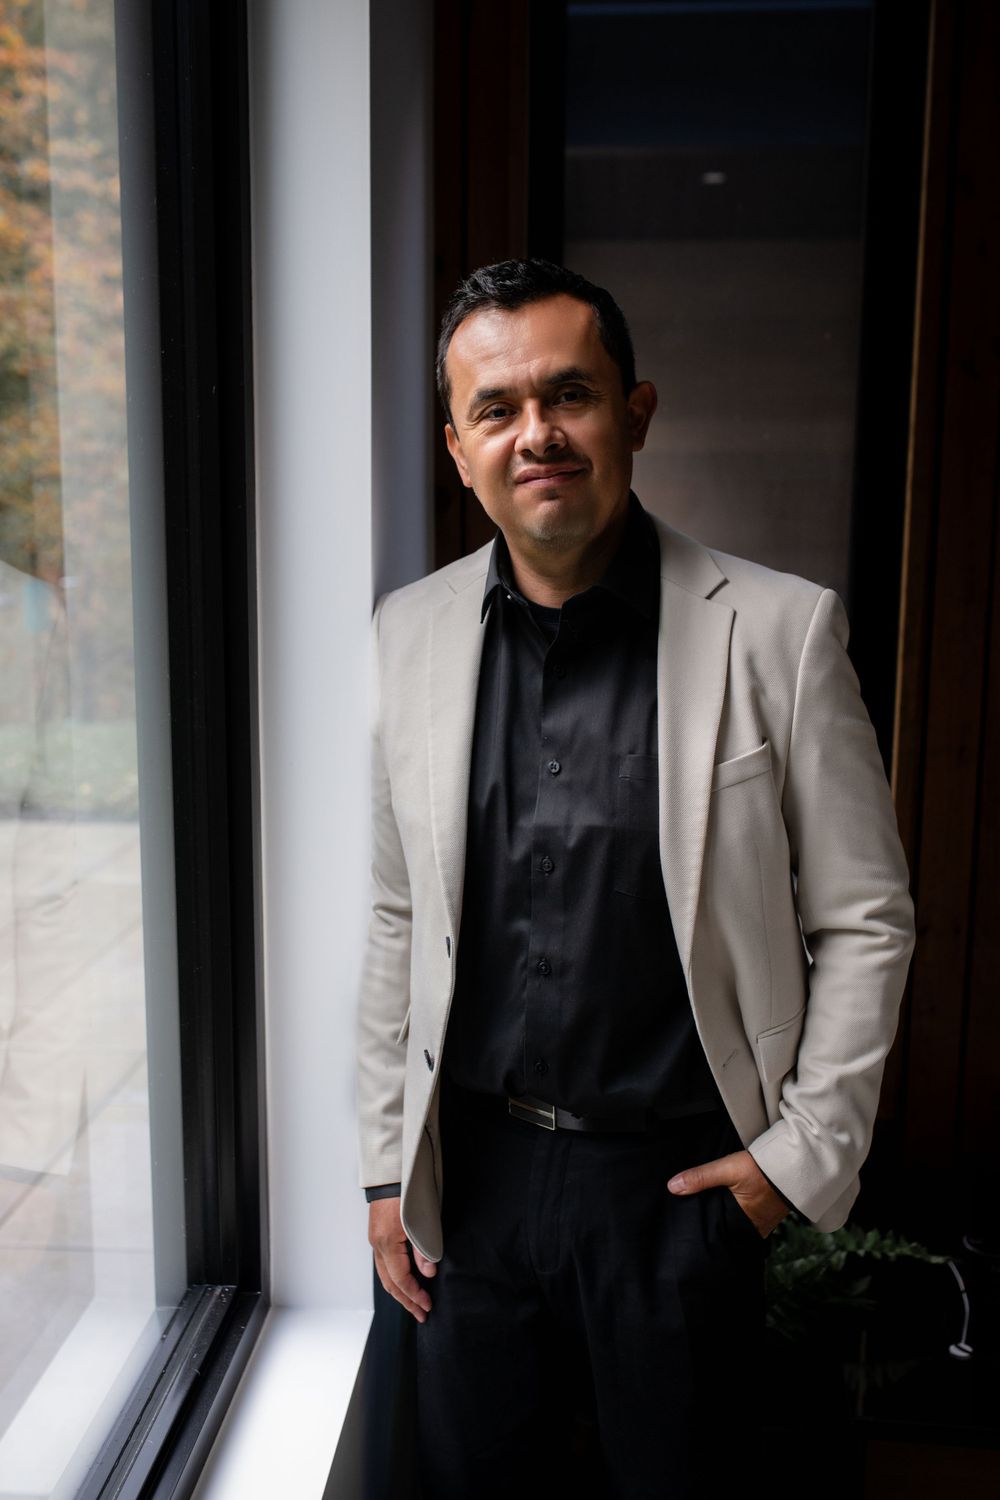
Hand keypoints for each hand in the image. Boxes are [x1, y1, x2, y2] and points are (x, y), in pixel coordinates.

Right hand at [368, 1197, 437, 1322]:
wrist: (392, 1172)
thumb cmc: (408, 1192)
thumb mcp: (422, 1221)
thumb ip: (424, 1249)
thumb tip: (428, 1273)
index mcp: (387, 1243)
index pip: (401, 1279)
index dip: (415, 1295)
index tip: (428, 1306)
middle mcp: (377, 1245)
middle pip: (390, 1283)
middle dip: (406, 1301)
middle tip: (422, 1314)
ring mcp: (375, 1240)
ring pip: (385, 1275)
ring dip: (400, 1292)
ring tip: (414, 1304)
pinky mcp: (378, 1234)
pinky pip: (385, 1264)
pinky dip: (395, 1277)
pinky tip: (405, 1282)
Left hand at [666, 1149, 790, 1237]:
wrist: (792, 1163)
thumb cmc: (761, 1169)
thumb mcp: (728, 1169)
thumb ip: (701, 1178)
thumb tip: (673, 1187)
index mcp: (742, 1224)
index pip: (715, 1233)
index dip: (701, 1229)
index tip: (685, 1225)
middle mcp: (753, 1229)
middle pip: (724, 1229)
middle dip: (711, 1224)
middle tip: (691, 1217)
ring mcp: (762, 1223)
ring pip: (735, 1224)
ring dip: (723, 1217)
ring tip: (705, 1209)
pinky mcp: (766, 1214)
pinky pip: (746, 1217)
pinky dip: (736, 1212)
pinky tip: (726, 1203)